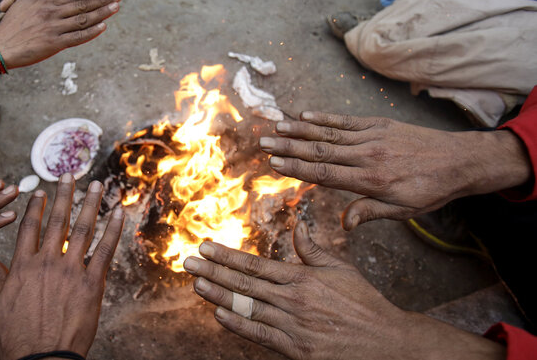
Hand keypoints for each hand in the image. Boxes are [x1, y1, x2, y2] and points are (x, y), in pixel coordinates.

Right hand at [0, 0, 119, 71]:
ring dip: (101, 14)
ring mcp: (54, 28)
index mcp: (47, 3)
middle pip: (82, 5)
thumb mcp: (21, 1)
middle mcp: (53, 14)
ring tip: (115, 7)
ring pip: (83, 20)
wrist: (0, 46)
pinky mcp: (54, 44)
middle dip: (102, 1)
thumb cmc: (10, 26)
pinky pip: (77, 37)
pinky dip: (91, 32)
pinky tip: (103, 27)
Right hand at [0, 173, 124, 359]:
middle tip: (69, 176)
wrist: (41, 358)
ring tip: (96, 185)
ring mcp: (71, 271)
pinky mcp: (92, 284)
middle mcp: (47, 263)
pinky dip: (113, 230)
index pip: (29, 227)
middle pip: (57, 221)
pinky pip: (105, 250)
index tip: (40, 191)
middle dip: (64, 195)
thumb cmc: (17, 336)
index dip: (36, 207)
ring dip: (91, 204)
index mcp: (23, 266)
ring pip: (82, 229)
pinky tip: (118, 213)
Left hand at [183, 222, 505, 359]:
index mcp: (301, 278)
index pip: (253, 264)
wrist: (386, 343)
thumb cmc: (364, 304)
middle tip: (188, 262)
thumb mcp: (341, 269)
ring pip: (244, 307)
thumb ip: (313, 249)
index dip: (225, 255)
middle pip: (242, 284)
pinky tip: (220, 314)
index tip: (204, 247)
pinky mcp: (293, 349)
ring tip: (197, 285)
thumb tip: (296, 226)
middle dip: (211, 272)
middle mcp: (292, 300)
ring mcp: (290, 326)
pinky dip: (237, 324)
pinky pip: (257, 334)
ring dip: (217, 295)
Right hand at [258, 111, 530, 228]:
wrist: (459, 161)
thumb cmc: (429, 190)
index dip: (298, 167)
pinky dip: (324, 118)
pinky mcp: (379, 125)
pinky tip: (305, 115)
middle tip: (263, 142)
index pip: (326, 173)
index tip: (274, 163)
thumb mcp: (402, 210)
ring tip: (275, 126)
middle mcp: (367, 156)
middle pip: (320, 150)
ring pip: (329, 133)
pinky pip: (346, 122)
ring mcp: (372, 137)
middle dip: (289, 146)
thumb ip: (369, 212)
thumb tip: (344, 225)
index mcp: (371, 180)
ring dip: (299, 129)